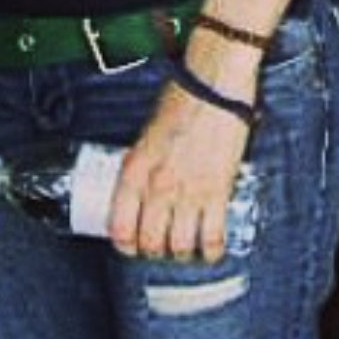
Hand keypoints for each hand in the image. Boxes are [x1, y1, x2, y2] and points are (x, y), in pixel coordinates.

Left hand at [108, 74, 252, 262]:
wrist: (216, 85)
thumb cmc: (183, 100)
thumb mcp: (147, 135)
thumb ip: (142, 164)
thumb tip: (144, 189)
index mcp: (135, 172)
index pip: (120, 228)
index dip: (126, 245)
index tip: (133, 246)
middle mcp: (158, 187)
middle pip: (150, 242)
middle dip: (155, 252)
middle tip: (162, 248)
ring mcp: (188, 191)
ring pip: (179, 246)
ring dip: (181, 254)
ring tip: (186, 249)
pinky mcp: (218, 190)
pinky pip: (211, 235)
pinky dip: (211, 250)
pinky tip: (211, 250)